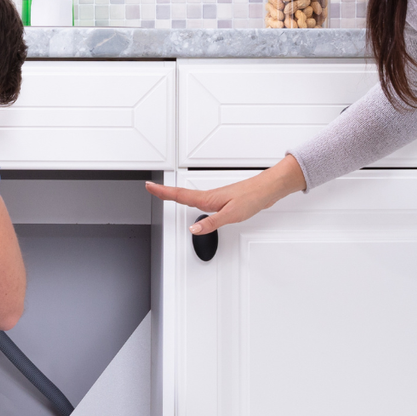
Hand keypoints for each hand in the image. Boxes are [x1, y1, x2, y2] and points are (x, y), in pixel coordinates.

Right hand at [147, 155, 307, 235]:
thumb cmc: (252, 197)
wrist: (267, 189)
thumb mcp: (231, 214)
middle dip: (164, 192)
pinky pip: (200, 199)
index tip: (149, 186)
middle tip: (151, 189)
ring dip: (176, 194)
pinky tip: (193, 203)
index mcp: (208, 199)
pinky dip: (190, 199)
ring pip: (190, 196)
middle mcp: (209, 196)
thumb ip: (211, 222)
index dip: (163, 192)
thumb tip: (194, 229)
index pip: (180, 195)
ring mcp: (215, 198)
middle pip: (181, 194)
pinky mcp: (222, 200)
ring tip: (164, 194)